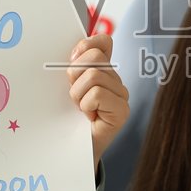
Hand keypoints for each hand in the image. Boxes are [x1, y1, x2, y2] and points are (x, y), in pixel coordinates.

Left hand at [68, 35, 128, 168]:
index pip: (103, 42)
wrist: (72, 148)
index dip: (85, 47)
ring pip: (94, 76)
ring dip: (78, 94)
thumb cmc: (69, 117)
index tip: (72, 61)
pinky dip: (86, 106)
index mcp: (104, 70)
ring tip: (81, 108)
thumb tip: (77, 50)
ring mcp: (122, 95)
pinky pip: (97, 94)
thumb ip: (74, 66)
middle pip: (94, 57)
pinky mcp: (122, 111)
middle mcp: (116, 80)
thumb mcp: (68, 86)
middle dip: (75, 75)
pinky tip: (88, 116)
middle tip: (74, 94)